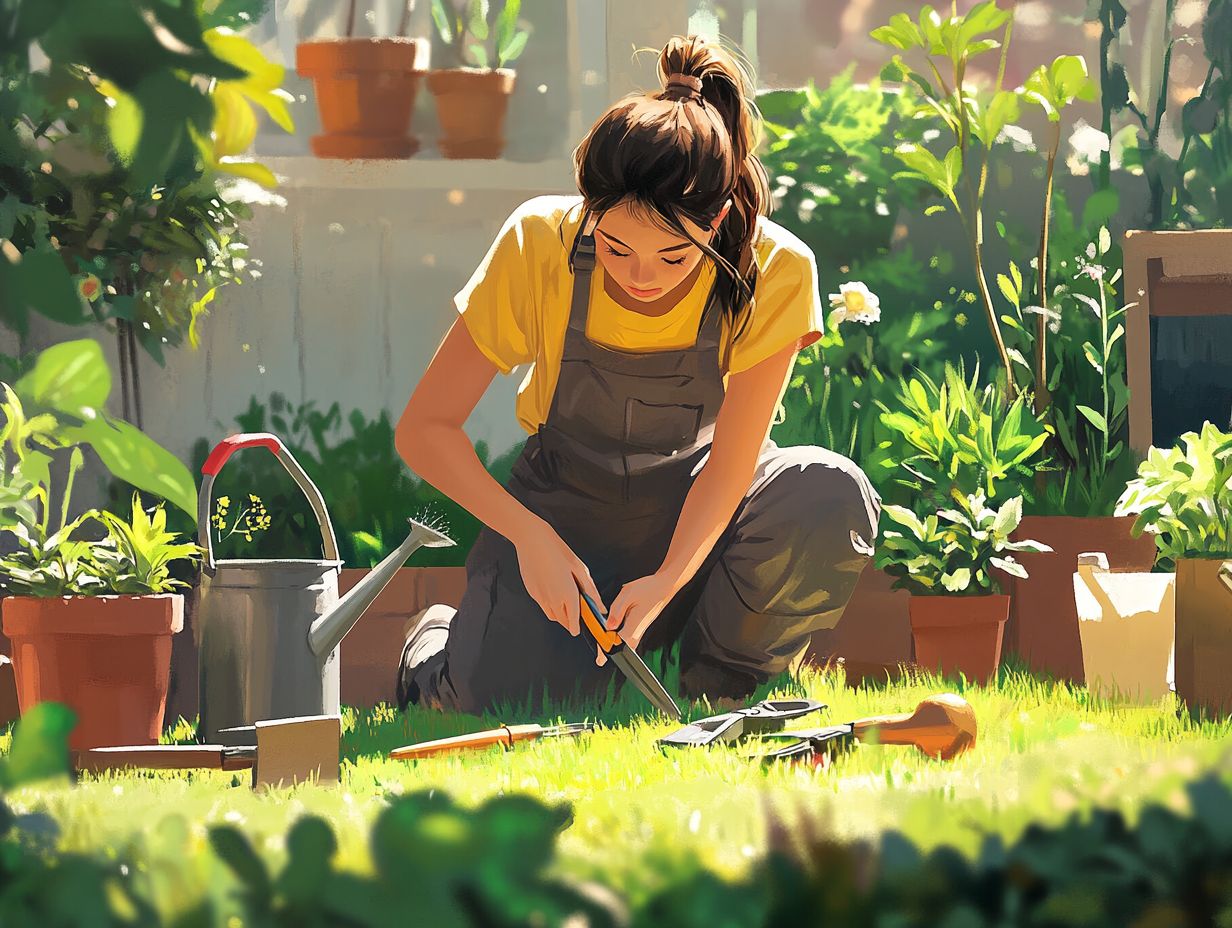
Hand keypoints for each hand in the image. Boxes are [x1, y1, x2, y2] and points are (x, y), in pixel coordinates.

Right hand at [513, 520, 605, 642]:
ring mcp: (540, 597)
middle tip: (577, 614)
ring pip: (552, 616)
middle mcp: (553, 599)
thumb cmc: (557, 550)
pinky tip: (554, 591)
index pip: (574, 622)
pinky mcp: (532, 593)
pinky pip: (543, 606)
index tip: (581, 629)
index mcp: (567, 594)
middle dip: (571, 622)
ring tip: (566, 602)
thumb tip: (600, 607)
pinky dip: (550, 605)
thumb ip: (591, 591)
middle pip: (563, 621)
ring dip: (560, 615)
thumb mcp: (580, 569)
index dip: (578, 627)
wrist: (532, 540)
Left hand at [599, 573, 677, 664]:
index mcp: (634, 624)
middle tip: (600, 656)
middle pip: (621, 648)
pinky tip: (615, 630)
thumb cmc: (649, 588)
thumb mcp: (627, 594)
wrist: (664, 587)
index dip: (606, 648)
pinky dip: (619, 637)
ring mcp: (640, 631)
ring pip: (625, 644)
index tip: (600, 655)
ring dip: (614, 644)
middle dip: (609, 651)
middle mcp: (638, 631)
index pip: (617, 643)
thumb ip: (616, 611)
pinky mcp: (640, 628)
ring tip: (605, 644)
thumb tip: (608, 626)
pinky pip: (628, 637)